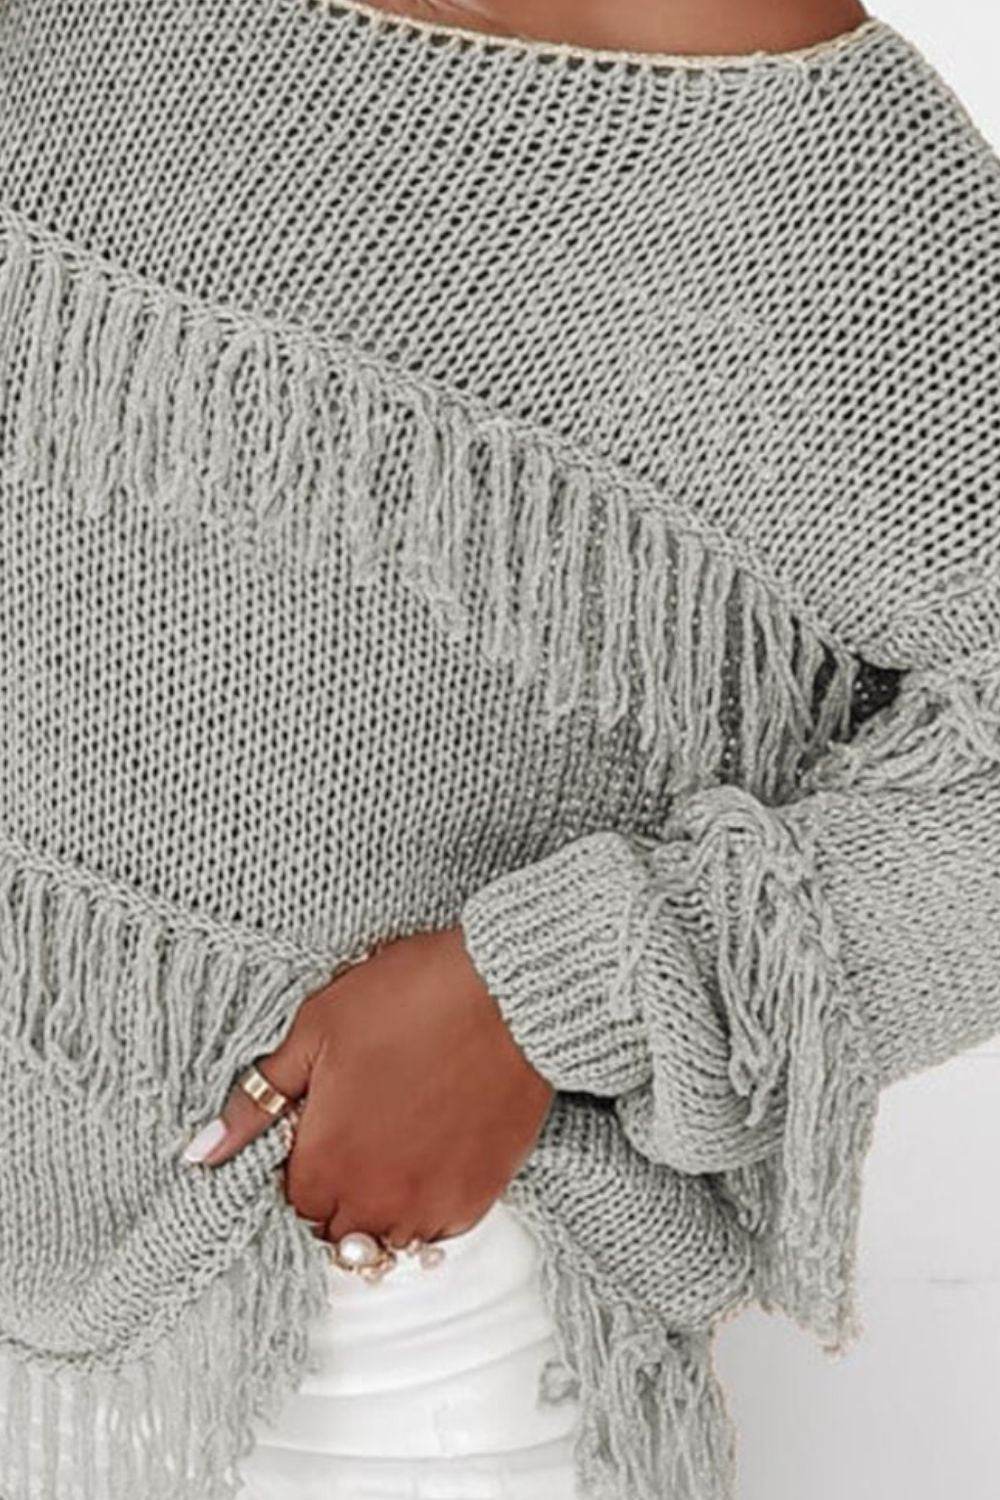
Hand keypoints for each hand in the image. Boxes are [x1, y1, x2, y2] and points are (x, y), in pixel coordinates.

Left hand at [181, 926, 555, 1247]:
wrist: (508, 992)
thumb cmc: (407, 997)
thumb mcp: (315, 1030)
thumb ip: (258, 1100)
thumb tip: (201, 1152)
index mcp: (325, 1163)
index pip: (291, 1202)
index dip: (300, 1163)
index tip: (318, 1126)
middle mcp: (376, 1201)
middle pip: (336, 1232)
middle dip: (336, 1192)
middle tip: (357, 1131)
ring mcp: (431, 1204)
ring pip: (388, 1239)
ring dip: (380, 1207)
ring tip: (394, 1141)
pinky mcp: (480, 1195)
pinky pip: (439, 1230)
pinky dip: (428, 1205)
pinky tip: (431, 1152)